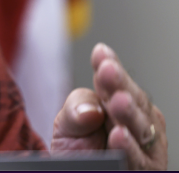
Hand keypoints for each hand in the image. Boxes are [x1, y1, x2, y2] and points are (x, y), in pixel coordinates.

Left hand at [51, 43, 166, 169]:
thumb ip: (77, 107)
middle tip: (108, 70)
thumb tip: (91, 108)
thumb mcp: (68, 122)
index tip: (100, 53)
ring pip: (141, 129)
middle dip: (120, 85)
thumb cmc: (77, 148)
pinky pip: (139, 160)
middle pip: (133, 102)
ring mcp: (146, 149)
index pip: (118, 84)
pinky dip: (129, 147)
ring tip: (117, 101)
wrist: (73, 172)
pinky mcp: (144, 170)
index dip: (110, 67)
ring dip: (129, 114)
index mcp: (122, 106)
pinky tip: (119, 135)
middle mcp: (139, 125)